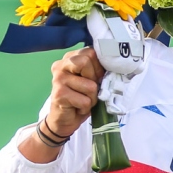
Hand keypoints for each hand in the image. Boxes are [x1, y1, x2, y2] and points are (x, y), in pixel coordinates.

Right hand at [19, 48, 103, 163]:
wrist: (65, 119)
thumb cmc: (81, 98)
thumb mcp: (93, 81)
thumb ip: (99, 71)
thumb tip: (114, 65)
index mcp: (70, 59)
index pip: (91, 52)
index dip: (99, 67)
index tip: (95, 78)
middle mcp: (61, 65)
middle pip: (86, 61)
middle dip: (94, 81)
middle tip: (88, 90)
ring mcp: (58, 79)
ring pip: (90, 85)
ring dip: (92, 97)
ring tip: (83, 100)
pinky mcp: (59, 94)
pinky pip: (84, 100)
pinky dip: (86, 107)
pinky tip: (77, 107)